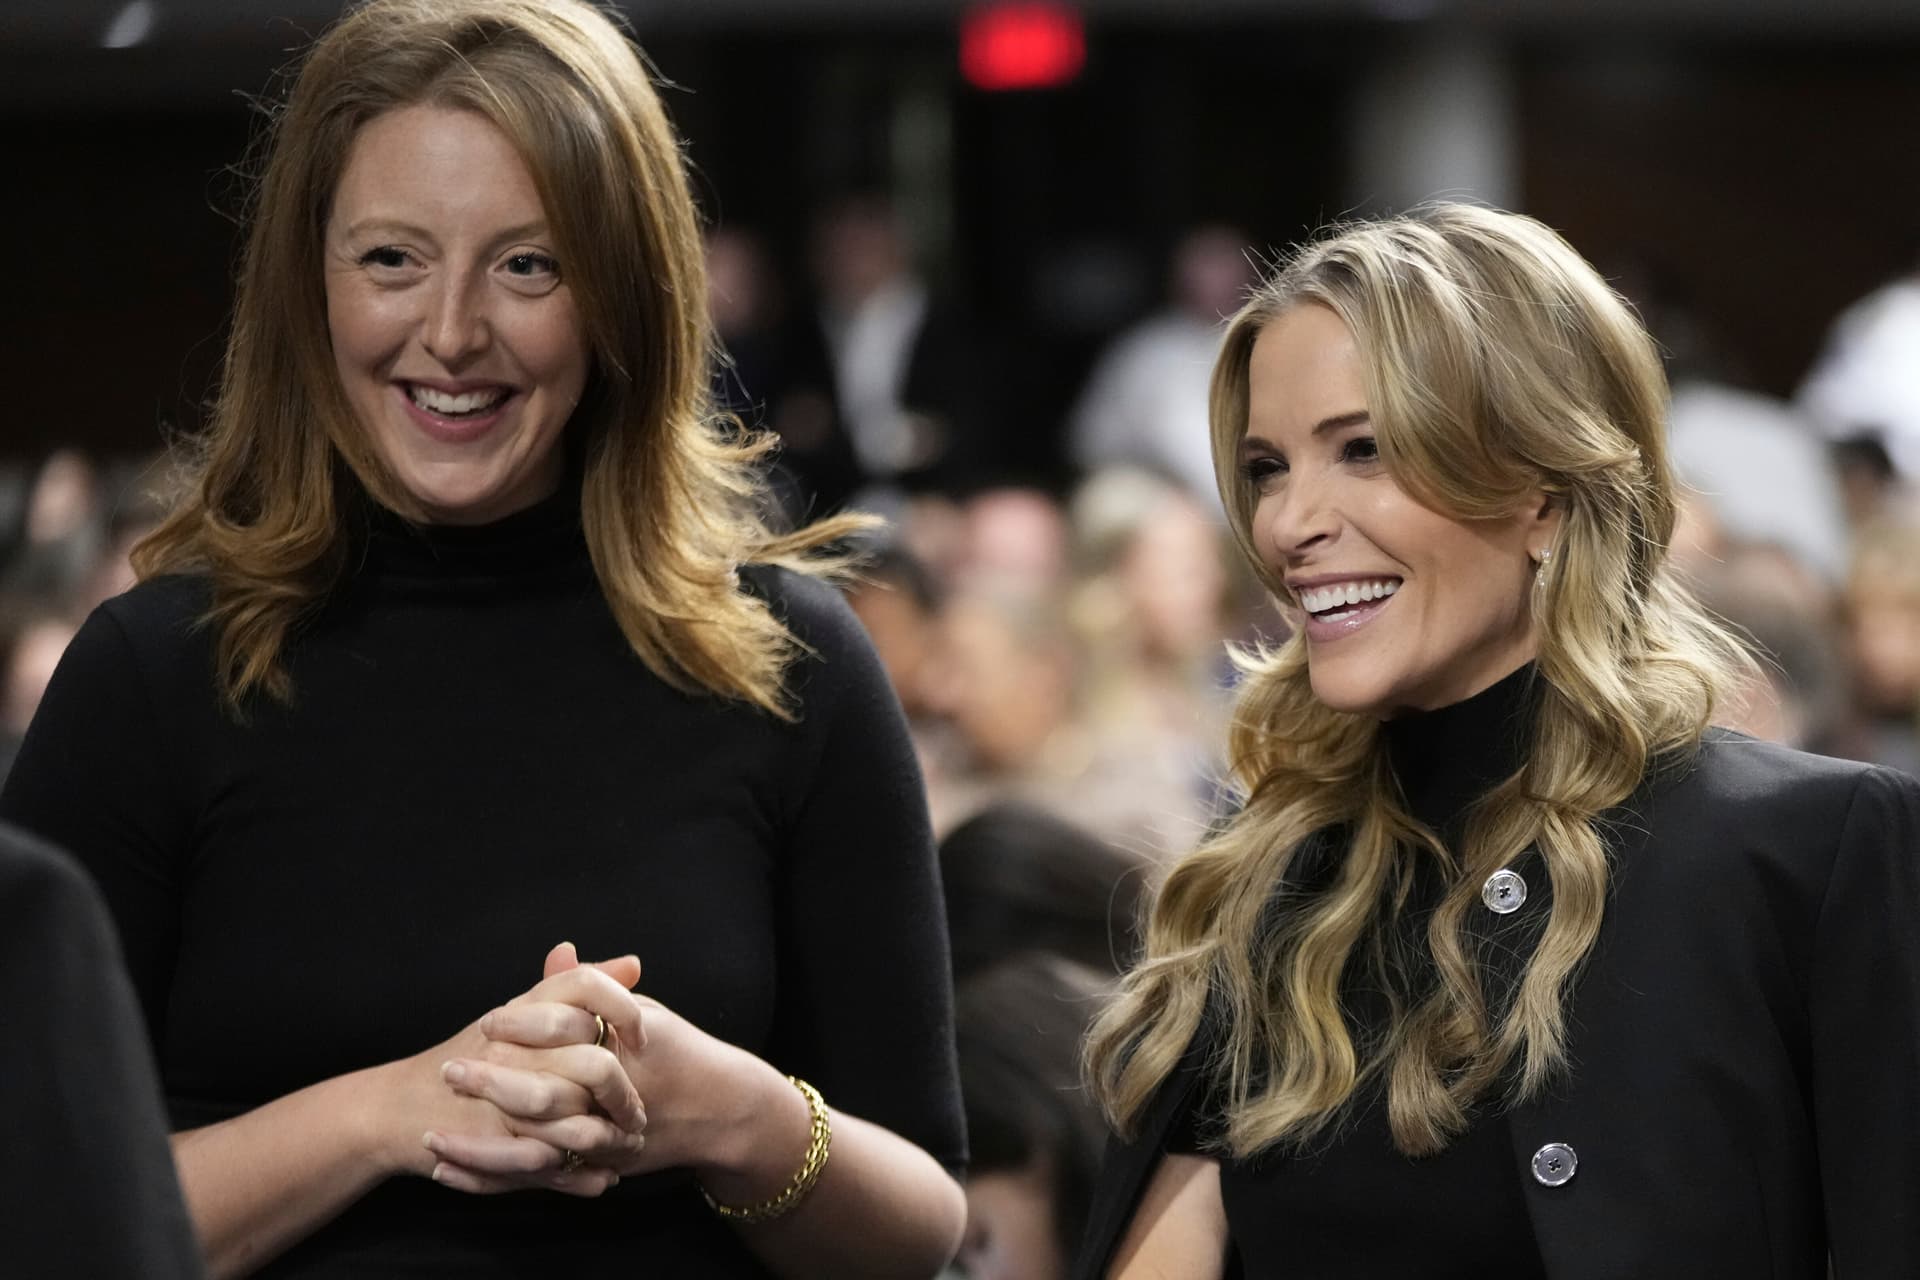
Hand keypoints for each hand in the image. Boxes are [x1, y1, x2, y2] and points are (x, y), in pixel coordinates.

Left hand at [433, 943, 804, 1198]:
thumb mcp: (639, 1011)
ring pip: (536, 1145)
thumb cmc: (676, 1052)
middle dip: (492, 1083)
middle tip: (448, 1072)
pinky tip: (453, 1169)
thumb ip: (594, 987)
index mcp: (621, 1047)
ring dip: (481, 1145)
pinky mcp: (597, 1165)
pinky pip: (540, 1176)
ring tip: (431, 1135)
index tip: (487, 1021)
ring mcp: (606, 1136)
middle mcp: (613, 1095)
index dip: (523, 1025)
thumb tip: (558, 953)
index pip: (565, 1031)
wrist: (721, 1110)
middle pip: (544, 1093)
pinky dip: (495, 1176)